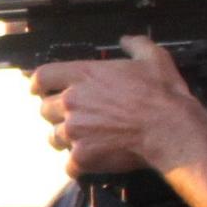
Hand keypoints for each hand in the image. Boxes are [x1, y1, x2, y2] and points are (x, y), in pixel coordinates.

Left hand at [30, 35, 199, 177]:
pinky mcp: (81, 156)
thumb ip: (134, 45)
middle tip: (73, 117)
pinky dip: (78, 165)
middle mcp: (73, 102)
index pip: (42, 76)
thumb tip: (127, 40)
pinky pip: (69, 165)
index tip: (37, 89)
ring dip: (65, 139)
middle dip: (56, 114)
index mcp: (84, 75)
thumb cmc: (161, 94)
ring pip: (54, 137)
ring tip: (84, 139)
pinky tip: (91, 161)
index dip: (37, 84)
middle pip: (45, 109)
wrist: (168, 128)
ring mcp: (74, 131)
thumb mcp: (152, 57)